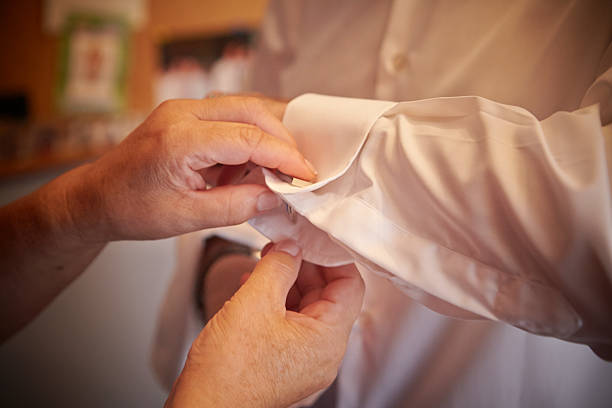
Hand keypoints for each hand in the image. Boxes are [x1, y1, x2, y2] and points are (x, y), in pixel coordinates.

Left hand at [84, 96, 312, 240]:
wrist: (96, 197)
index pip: (249, 137)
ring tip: (271, 173)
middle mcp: (181, 112)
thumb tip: (275, 196)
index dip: (284, 157)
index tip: (307, 176)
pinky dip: (246, 139)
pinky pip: (228, 117)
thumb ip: (237, 205)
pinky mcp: (184, 114)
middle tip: (298, 171)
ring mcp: (181, 108)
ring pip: (242, 109)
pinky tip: (245, 167)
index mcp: (180, 138)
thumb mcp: (187, 217)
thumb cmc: (132, 209)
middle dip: (281, 140)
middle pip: (251, 111)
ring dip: (265, 138)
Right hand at [165, 240, 364, 407]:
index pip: (350, 286)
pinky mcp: (285, 361)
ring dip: (285, 281)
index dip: (332, 257)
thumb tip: (292, 248)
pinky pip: (290, 323)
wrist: (203, 407)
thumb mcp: (255, 302)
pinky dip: (275, 301)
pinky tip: (252, 286)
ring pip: (305, 307)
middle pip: (327, 295)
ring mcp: (305, 359)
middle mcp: (323, 352)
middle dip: (303, 265)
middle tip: (281, 245)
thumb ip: (279, 267)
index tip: (314, 237)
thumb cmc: (228, 369)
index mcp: (328, 339)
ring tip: (262, 262)